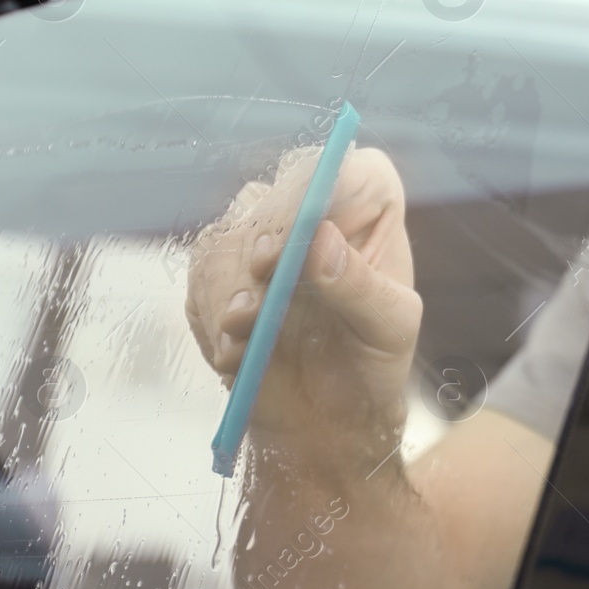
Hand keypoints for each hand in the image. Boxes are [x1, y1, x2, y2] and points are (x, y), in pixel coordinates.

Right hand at [185, 146, 421, 475]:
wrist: (327, 420)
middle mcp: (312, 210)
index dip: (310, 195)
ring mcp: (261, 237)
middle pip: (272, 197)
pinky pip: (200, 274)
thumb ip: (361, 287)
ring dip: (228, 291)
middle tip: (257, 305)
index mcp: (368, 205)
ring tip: (246, 340)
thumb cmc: (373, 365)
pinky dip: (209, 315)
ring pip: (225, 236)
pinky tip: (233, 353)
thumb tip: (322, 239)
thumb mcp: (389, 330)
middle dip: (258, 250)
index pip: (340, 168)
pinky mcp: (223, 272)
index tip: (291, 246)